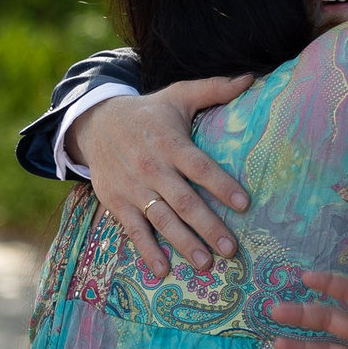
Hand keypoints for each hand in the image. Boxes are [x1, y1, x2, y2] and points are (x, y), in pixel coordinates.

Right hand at [73, 76, 253, 275]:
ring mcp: (134, 188)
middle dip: (208, 226)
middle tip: (231, 250)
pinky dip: (147, 251)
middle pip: (184, 201)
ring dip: (184, 244)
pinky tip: (162, 271)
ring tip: (206, 265)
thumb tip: (251, 77)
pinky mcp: (118, 203)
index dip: (222, 185)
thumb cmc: (149, 112)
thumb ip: (215, 89)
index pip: (200, 167)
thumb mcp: (178, 95)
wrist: (96, 123)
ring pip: (162, 220)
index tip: (243, 204)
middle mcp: (152, 168)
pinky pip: (134, 230)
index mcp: (171, 143)